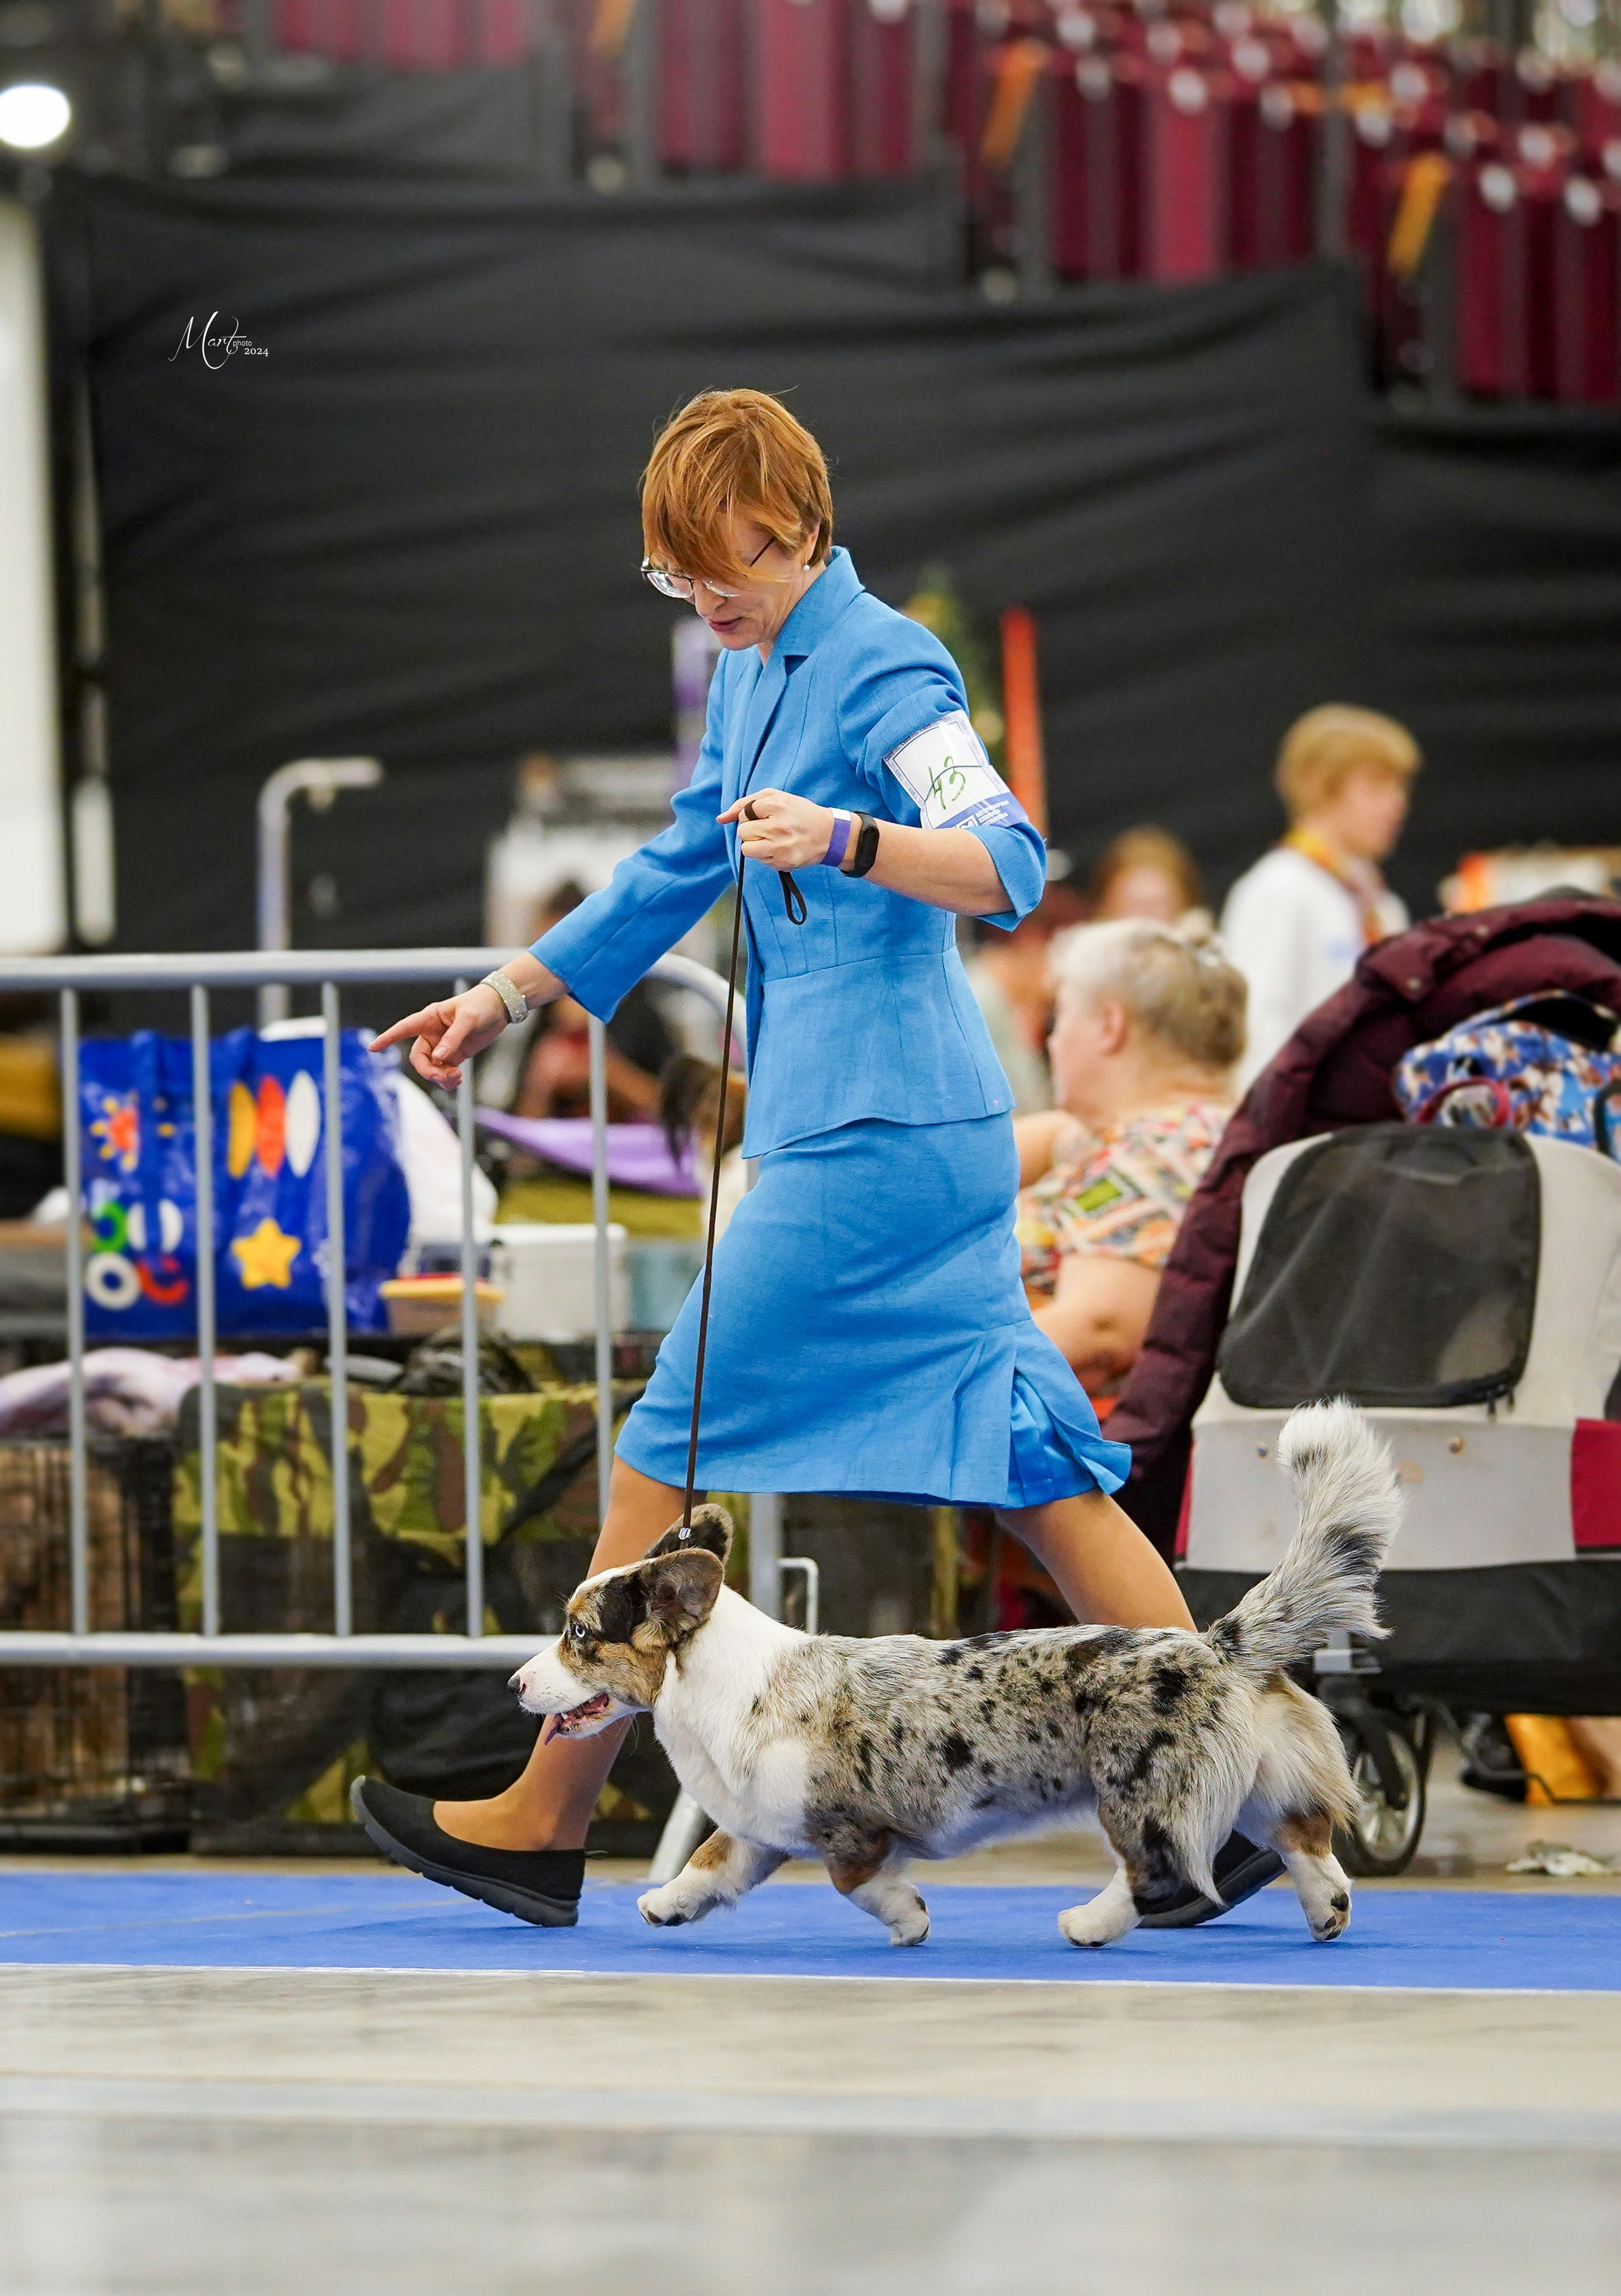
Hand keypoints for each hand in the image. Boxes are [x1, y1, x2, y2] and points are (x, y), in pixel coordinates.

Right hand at [371, 984, 508, 1088]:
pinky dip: (448, 1080)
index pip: (404, 1029)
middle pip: (418, 1059)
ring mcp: (442, 1047)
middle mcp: (431, 1034)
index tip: (373, 1048)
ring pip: (431, 1069)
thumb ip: (453, 1038)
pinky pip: (443, 1073)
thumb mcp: (468, 1019)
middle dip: (429, 1071)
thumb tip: (439, 1058)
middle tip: (447, 1075)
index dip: (388, 1038)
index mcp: (429, 1018)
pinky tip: (458, 1080)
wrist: (499, 1008)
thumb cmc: (480, 1006)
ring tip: (457, 1077)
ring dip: (440, 1078)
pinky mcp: (453, 1056)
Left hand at [717, 788, 835, 871]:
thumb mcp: (776, 797)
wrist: (829, 834)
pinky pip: (760, 861)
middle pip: (743, 832)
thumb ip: (745, 803)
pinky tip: (781, 849)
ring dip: (754, 845)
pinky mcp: (783, 863)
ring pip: (747, 849)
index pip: (744, 813)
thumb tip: (720, 819)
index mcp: (777, 805)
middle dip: (751, 831)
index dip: (751, 816)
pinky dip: (766, 856)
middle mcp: (778, 826)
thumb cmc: (799, 813)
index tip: (766, 816)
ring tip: (771, 840)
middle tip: (768, 829)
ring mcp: (781, 847)